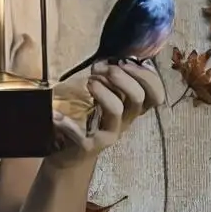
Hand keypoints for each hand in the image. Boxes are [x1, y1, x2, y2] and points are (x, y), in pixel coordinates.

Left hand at [50, 59, 167, 162]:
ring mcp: (110, 134)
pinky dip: (67, 122)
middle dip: (122, 79)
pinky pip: (82, 134)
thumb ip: (110, 79)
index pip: (155, 95)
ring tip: (88, 83)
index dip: (147, 77)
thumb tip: (106, 60)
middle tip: (101, 70)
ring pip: (116, 110)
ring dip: (102, 92)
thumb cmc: (88, 117)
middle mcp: (126, 121)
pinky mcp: (91, 146)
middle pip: (138, 99)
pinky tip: (55, 115)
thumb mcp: (103, 95)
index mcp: (132, 108)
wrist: (72, 152)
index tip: (125, 62)